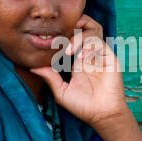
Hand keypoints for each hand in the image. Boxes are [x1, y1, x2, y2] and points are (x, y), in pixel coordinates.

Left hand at [28, 14, 129, 129]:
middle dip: (72, 25)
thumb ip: (49, 77)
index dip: (61, 33)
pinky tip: (82, 57)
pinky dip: (89, 45)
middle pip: (84, 26)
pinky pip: (100, 42)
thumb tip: (32, 67)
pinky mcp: (110, 57)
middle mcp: (89, 53)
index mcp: (77, 59)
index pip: (71, 36)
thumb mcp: (61, 91)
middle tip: (59, 35)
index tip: (49, 42)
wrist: (102, 115)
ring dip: (78, 37)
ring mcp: (100, 54)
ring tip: (68, 50)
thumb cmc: (82, 106)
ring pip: (92, 30)